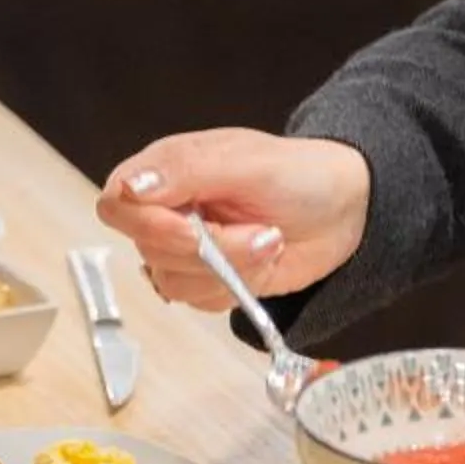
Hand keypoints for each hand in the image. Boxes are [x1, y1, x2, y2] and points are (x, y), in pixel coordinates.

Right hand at [98, 128, 371, 310]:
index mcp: (166, 171)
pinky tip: (263, 260)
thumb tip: (130, 186)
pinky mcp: (209, 281)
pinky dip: (236, 287)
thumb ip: (184, 170)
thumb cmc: (300, 173)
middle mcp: (169, 211)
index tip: (192, 228)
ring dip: (230, 268)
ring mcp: (187, 250)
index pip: (118, 204)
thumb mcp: (245, 161)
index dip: (148, 224)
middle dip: (210, 249)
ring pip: (173, 283)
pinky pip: (200, 302)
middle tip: (259, 230)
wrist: (346, 208)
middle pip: (148, 250)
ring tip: (268, 239)